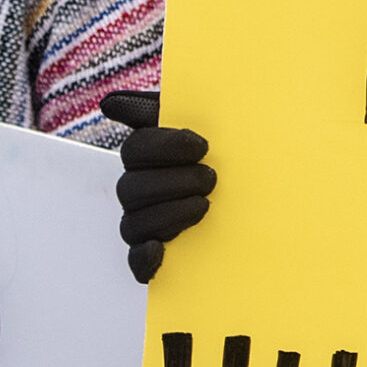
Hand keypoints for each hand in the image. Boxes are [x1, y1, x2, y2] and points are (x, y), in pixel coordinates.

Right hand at [102, 90, 214, 282]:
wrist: (259, 184)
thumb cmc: (224, 149)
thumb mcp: (201, 122)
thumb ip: (158, 108)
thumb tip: (108, 104)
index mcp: (144, 156)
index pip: (135, 150)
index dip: (166, 146)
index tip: (203, 146)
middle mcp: (138, 190)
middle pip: (132, 189)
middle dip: (174, 182)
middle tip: (211, 178)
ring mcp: (144, 222)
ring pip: (133, 224)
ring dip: (169, 214)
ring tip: (205, 205)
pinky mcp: (155, 253)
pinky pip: (136, 261)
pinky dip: (143, 259)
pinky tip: (158, 249)